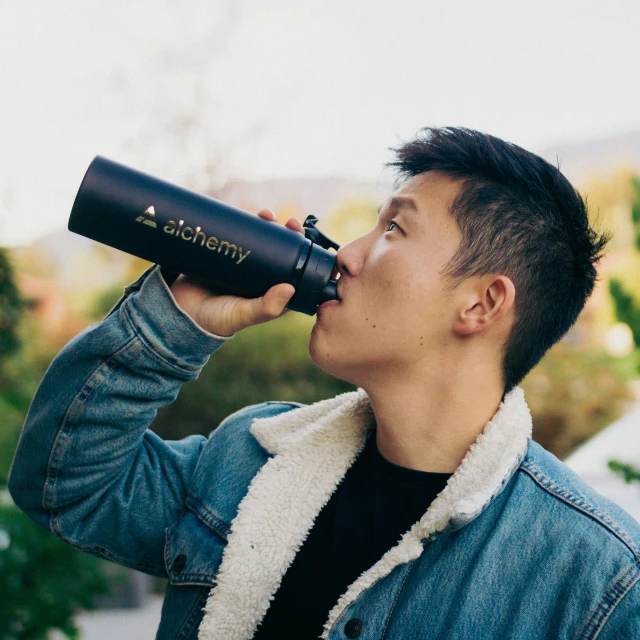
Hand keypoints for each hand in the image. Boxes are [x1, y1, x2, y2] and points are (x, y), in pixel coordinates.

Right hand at [169, 209, 304, 336]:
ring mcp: (243, 267)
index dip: (302, 257)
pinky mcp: (225, 257)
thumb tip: (289, 288)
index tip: (304, 240)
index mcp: (270, 295)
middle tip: (290, 223)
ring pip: (259, 243)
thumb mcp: (243, 314)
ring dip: (266, 226)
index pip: (293, 274)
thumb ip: (265, 307)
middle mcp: (259, 280)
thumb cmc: (215, 319)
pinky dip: (244, 225)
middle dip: (286, 236)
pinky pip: (238, 238)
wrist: (177, 310)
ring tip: (266, 214)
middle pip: (278, 254)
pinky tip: (248, 213)